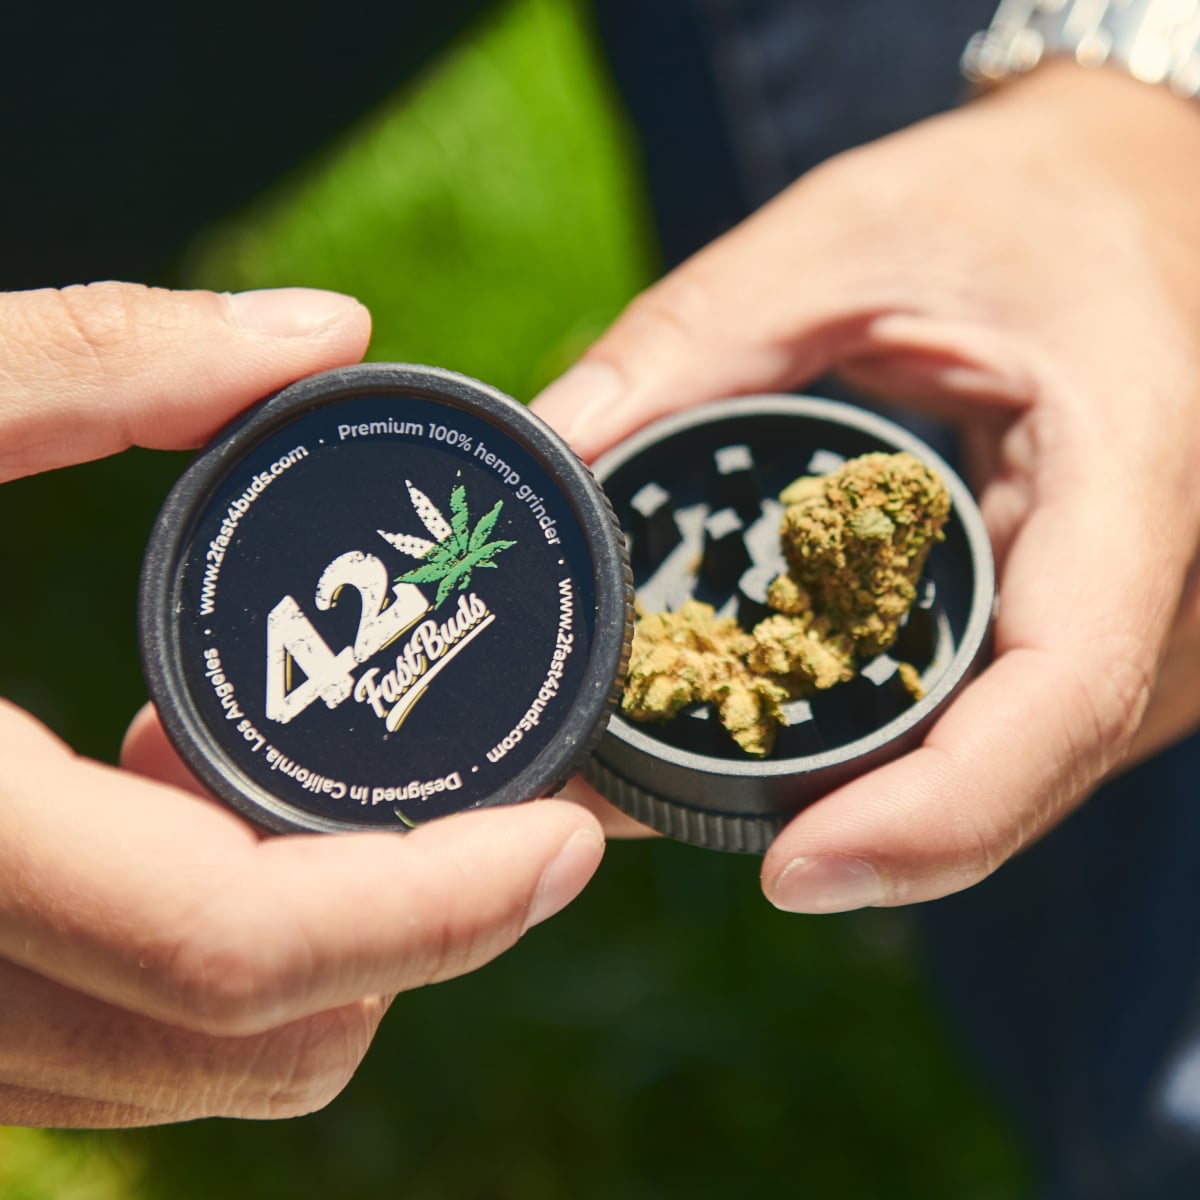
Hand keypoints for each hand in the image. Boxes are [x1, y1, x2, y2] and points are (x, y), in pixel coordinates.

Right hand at [0, 283, 603, 1126]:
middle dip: (412, 939)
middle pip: (251, 1039)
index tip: (565, 843)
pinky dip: (212, 963)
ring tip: (328, 790)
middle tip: (487, 806)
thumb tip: (330, 333)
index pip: (239, 944)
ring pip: (189, 1069)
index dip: (439, 909)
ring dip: (322, 958)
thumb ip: (102, 356)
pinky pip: (112, 1045)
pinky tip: (182, 812)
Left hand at [533, 62, 1199, 909]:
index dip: (937, 814)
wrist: (1129, 195)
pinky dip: (907, 758)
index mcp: (1132, 466)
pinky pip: (1013, 728)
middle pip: (1025, 767)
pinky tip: (788, 733)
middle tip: (664, 815)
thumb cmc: (1016, 200)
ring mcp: (1148, 616)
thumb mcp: (846, 237)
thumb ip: (696, 333)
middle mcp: (1169, 574)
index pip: (1063, 691)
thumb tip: (554, 445)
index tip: (794, 871)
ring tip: (692, 784)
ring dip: (877, 808)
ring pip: (1019, 768)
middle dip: (864, 832)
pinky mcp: (1098, 622)